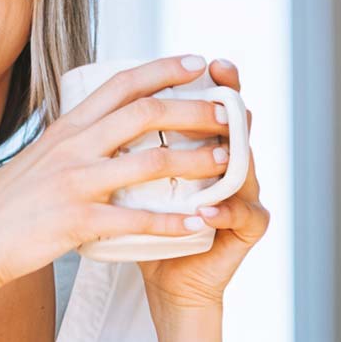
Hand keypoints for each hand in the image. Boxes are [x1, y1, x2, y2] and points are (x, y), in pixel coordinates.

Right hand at [0, 55, 243, 298]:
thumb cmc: (8, 205)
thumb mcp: (38, 157)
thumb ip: (72, 141)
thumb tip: (101, 126)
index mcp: (67, 128)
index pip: (121, 85)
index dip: (163, 69)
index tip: (198, 62)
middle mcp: (73, 148)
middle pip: (145, 114)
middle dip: (194, 110)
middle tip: (229, 114)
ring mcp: (75, 183)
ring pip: (149, 163)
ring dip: (195, 160)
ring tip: (228, 163)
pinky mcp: (76, 221)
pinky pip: (134, 219)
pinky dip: (171, 222)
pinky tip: (198, 225)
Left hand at [138, 58, 269, 312]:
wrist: (163, 280)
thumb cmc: (143, 226)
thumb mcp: (129, 180)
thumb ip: (126, 147)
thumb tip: (93, 104)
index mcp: (203, 147)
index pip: (211, 107)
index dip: (210, 83)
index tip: (199, 61)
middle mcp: (230, 164)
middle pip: (239, 126)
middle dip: (230, 104)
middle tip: (221, 83)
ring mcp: (244, 195)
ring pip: (247, 167)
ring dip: (231, 155)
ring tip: (219, 147)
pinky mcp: (246, 231)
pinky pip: (244, 216)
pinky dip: (224, 212)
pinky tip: (205, 210)